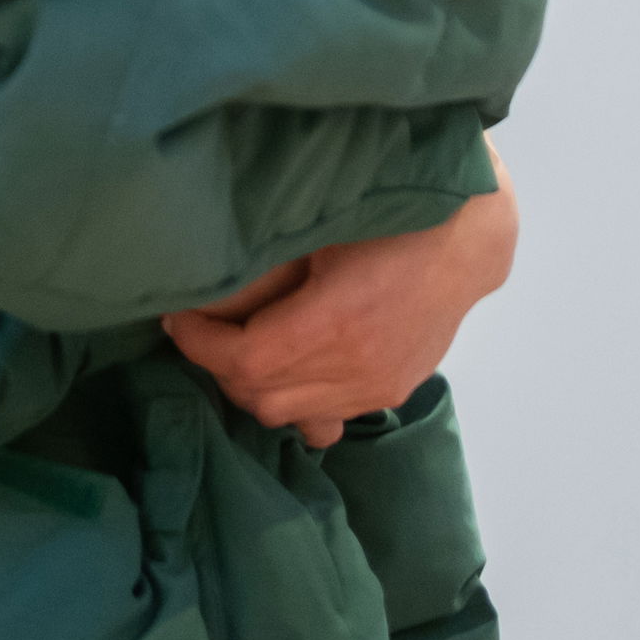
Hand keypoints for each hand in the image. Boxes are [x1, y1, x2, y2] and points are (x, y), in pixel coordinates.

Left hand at [163, 165, 518, 447]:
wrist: (463, 241)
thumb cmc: (386, 218)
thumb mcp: (318, 226)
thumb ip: (262, 261)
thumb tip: (201, 276)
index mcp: (337, 322)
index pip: (245, 360)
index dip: (199, 343)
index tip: (176, 316)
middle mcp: (360, 367)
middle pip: (259, 395)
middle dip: (216, 364)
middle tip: (198, 328)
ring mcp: (377, 386)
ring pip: (288, 415)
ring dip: (249, 386)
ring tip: (231, 345)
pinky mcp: (390, 391)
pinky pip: (325, 421)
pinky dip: (291, 403)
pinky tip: (277, 373)